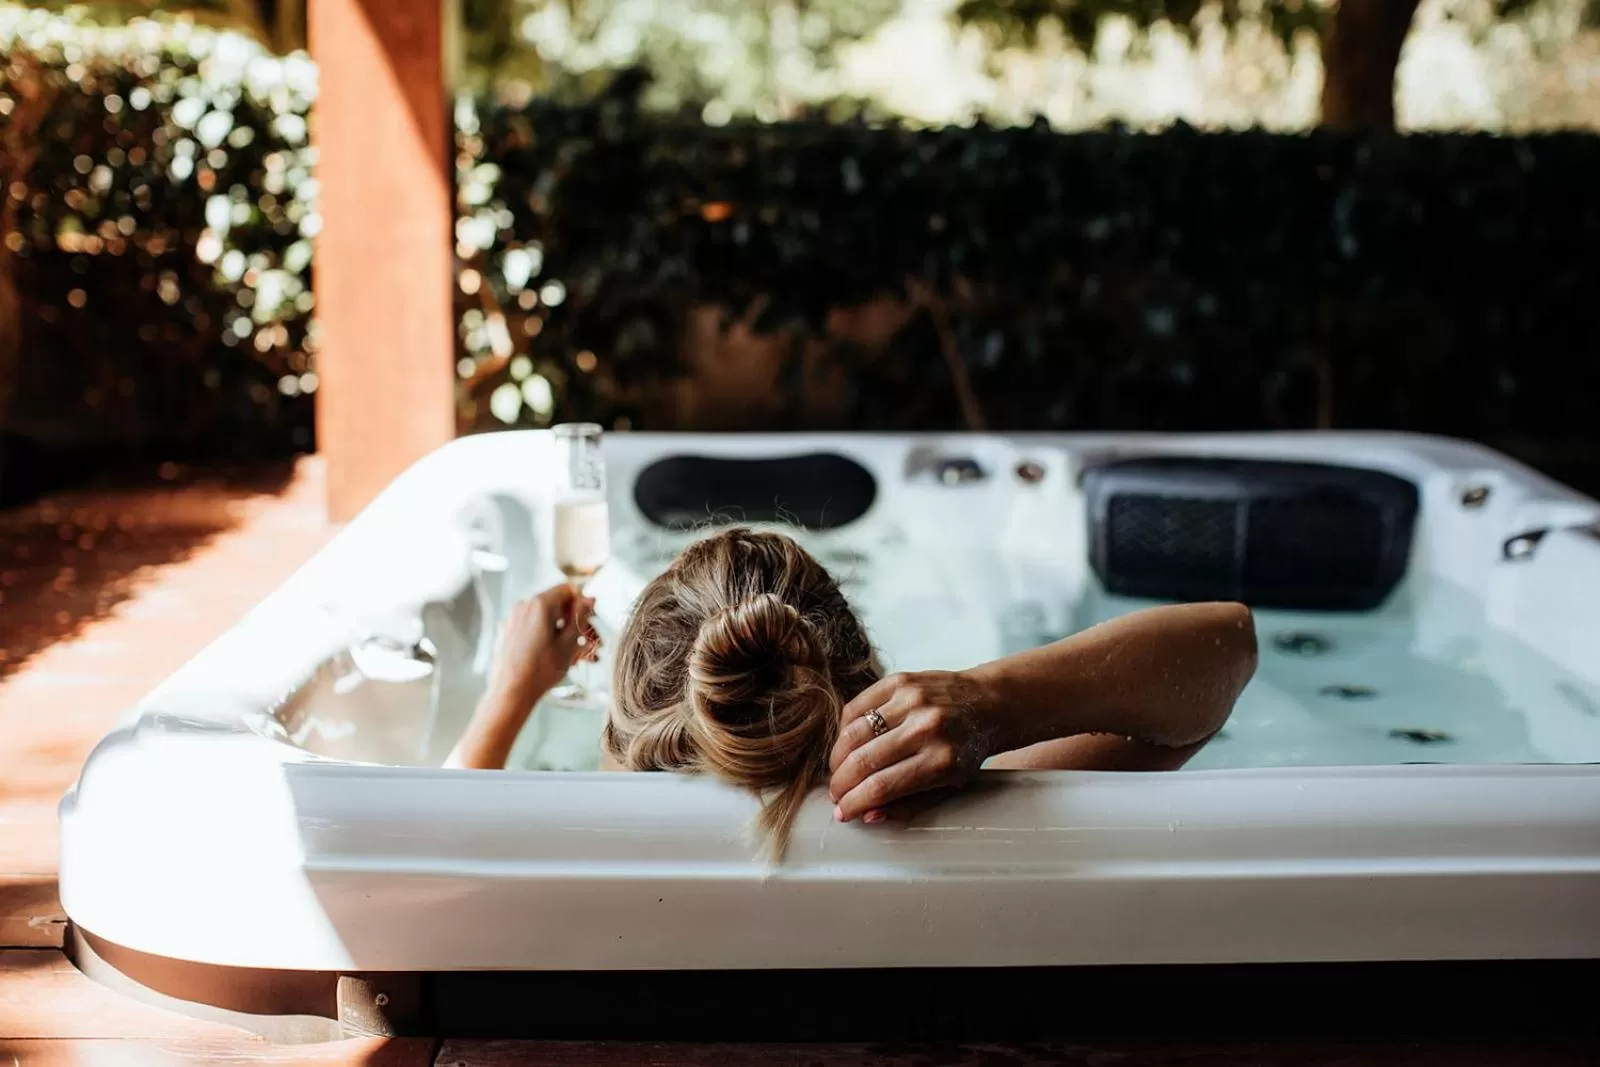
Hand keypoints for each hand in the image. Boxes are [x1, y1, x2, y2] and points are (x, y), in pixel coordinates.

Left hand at [488, 584, 598, 703]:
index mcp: (540, 604)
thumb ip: (580, 616)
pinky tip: (557, 658)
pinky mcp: (507, 633)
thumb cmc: (541, 670)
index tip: (590, 621)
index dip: (582, 603)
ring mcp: (513, 619)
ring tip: (577, 657)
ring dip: (563, 633)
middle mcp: (524, 606)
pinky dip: (547, 638)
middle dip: (576, 622)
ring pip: (545, 619)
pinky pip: (532, 628)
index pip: (568, 589)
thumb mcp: (569, 643)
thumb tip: (588, 599)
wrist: (510, 692)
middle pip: (557, 605)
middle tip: (591, 643)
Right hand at [828, 671, 995, 823]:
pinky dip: (845, 728)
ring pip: (853, 733)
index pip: (881, 787)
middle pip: (863, 761)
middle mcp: (925, 727)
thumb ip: (909, 805)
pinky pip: (857, 706)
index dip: (854, 803)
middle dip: (840, 784)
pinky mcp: (901, 680)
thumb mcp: (949, 784)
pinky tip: (848, 742)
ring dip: (837, 758)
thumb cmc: (968, 748)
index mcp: (941, 760)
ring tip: (838, 771)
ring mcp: (912, 700)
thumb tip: (867, 815)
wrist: (990, 703)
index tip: (842, 812)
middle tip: (836, 794)